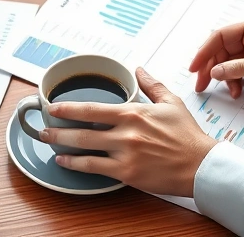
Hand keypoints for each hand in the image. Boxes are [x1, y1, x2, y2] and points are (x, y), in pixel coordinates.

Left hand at [41, 67, 216, 197]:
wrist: (200, 164)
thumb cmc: (187, 135)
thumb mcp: (171, 102)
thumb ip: (152, 85)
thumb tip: (139, 69)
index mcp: (133, 113)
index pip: (93, 108)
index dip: (69, 108)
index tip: (53, 107)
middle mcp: (125, 132)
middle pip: (83, 129)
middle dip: (58, 128)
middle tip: (43, 127)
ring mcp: (124, 154)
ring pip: (84, 149)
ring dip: (62, 146)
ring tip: (48, 143)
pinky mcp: (126, 173)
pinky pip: (94, 168)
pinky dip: (76, 164)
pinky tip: (65, 162)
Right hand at [189, 16, 243, 99]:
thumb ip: (240, 67)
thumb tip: (214, 71)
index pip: (221, 36)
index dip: (204, 51)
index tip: (194, 67)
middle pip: (221, 50)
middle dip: (210, 67)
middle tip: (200, 85)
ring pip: (227, 62)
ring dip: (222, 77)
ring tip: (223, 91)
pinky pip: (237, 71)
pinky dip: (234, 81)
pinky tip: (237, 91)